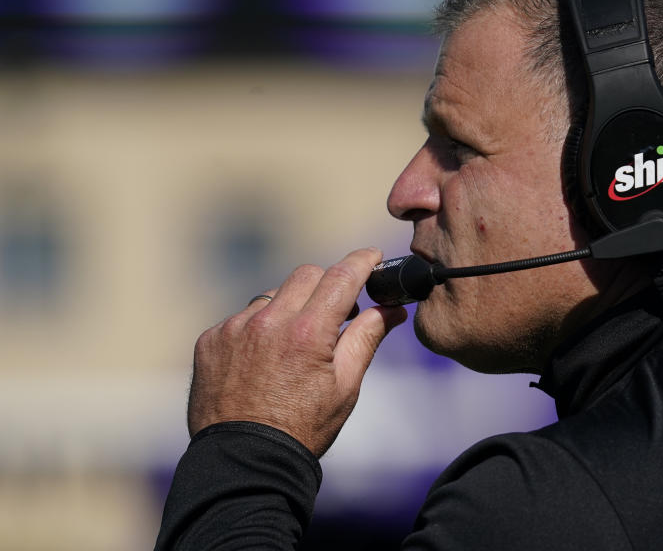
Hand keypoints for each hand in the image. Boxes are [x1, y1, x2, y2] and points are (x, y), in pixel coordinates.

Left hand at [187, 248, 406, 455]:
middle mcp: (268, 321)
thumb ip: (367, 337)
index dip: (361, 261)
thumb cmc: (303, 428)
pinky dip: (258, 329)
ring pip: (273, 295)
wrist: (244, 462)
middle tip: (336, 312)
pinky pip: (242, 318)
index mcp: (308, 332)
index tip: (372, 258)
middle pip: (307, 275)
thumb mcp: (346, 386)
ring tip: (294, 346)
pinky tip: (263, 360)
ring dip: (290, 308)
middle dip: (327, 285)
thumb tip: (391, 308)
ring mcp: (234, 328)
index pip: (342, 276)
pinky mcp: (210, 340)